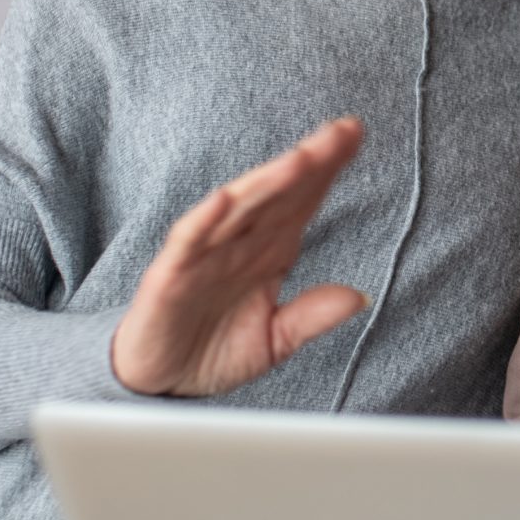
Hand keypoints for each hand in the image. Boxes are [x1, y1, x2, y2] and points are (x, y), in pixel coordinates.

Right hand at [110, 117, 369, 397]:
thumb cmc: (212, 352)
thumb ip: (312, 316)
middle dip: (309, 163)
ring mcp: (203, 256)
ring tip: (300, 159)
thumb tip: (360, 296)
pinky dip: (205, 220)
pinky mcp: (169, 277)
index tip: (355, 136)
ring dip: (266, 182)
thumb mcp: (275, 341)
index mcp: (266, 252)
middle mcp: (237, 244)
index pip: (300, 201)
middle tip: (341, 133)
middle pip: (276, 195)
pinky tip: (225, 198)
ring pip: (238, 209)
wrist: (159, 386)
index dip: (327, 170)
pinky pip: (187, 242)